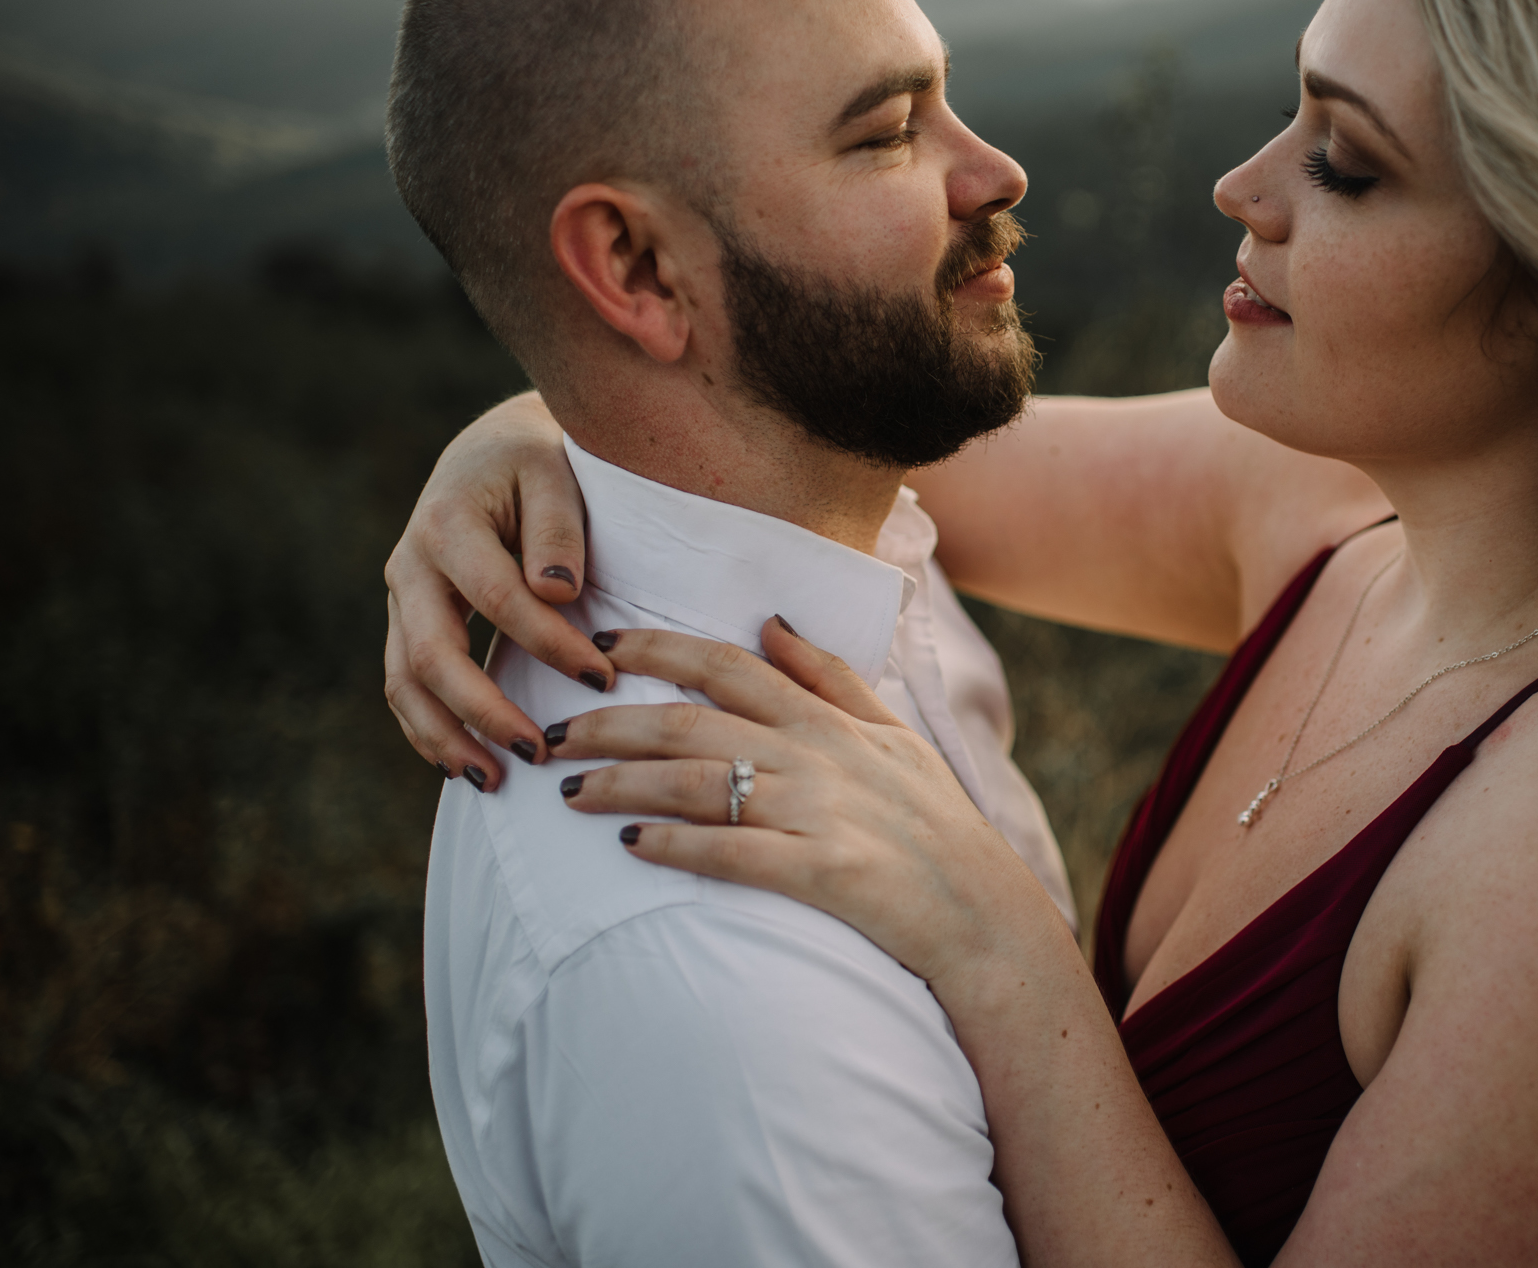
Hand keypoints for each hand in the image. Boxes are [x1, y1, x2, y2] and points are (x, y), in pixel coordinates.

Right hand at [383, 392, 616, 789]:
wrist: (490, 452)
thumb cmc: (537, 463)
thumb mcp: (554, 474)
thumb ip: (558, 530)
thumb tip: (557, 592)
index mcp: (447, 522)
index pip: (498, 597)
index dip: (547, 641)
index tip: (602, 677)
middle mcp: (410, 563)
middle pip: (433, 654)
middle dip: (483, 711)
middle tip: (538, 755)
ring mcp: (402, 596)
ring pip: (404, 681)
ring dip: (444, 738)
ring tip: (493, 782)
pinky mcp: (407, 620)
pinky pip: (404, 684)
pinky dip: (429, 729)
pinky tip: (465, 766)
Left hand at [552, 619, 1064, 985]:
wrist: (983, 915)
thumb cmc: (936, 826)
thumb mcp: (893, 735)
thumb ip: (830, 677)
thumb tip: (770, 622)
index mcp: (828, 720)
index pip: (726, 664)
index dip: (656, 648)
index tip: (598, 643)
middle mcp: (817, 757)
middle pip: (692, 722)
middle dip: (611, 722)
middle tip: (553, 730)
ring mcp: (818, 814)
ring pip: (697, 783)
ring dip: (624, 785)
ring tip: (570, 793)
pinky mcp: (820, 873)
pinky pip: (731, 852)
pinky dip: (677, 846)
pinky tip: (632, 848)